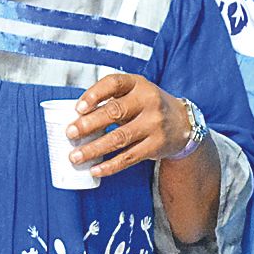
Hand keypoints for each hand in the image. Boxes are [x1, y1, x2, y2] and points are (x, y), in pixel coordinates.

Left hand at [67, 74, 191, 177]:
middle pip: (114, 111)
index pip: (114, 83)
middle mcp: (148, 102)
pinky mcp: (156, 146)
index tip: (78, 107)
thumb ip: (111, 100)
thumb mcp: (135, 93)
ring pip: (119, 138)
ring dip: (94, 148)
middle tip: (70, 133)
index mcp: (139, 84)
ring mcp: (154, 125)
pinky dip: (110, 166)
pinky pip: (129, 157)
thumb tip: (75, 118)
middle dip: (89, 124)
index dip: (94, 94)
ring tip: (75, 156)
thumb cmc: (147, 106)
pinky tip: (95, 169)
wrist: (182, 123)